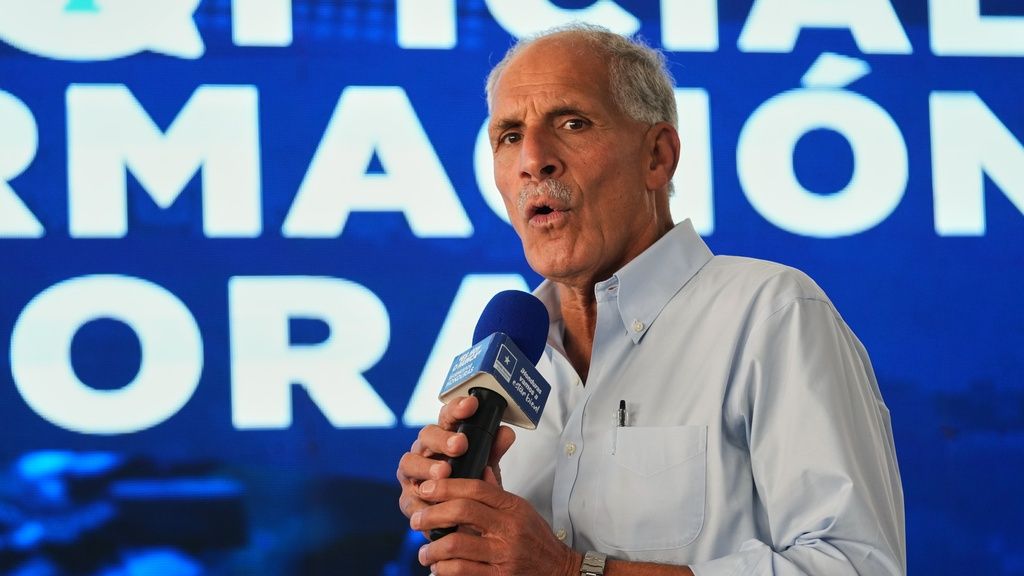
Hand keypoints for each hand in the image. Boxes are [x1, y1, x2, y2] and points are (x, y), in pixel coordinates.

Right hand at [397, 395, 515, 537]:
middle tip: (460, 444)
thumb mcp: (488, 468)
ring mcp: (413, 475)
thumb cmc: (473, 486)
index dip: (457, 408)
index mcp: (444, 437)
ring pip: (409, 462)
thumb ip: (494, 451)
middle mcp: (425, 451)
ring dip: (427, 466)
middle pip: (426, 435)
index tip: (471, 405)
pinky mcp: (408, 500)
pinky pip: (409, 498)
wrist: (466, 523)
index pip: (448, 416)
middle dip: (443, 439)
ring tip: (444, 472)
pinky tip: (434, 504)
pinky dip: (421, 501)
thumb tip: (506, 433)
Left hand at [411, 477, 579, 575]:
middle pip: (462, 511)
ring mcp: (505, 556)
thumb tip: (478, 470)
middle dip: (431, 514)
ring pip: (456, 545)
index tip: (426, 489)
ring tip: (424, 552)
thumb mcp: (521, 511)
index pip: (476, 488)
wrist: (561, 572)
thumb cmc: (537, 540)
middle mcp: (509, 529)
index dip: (446, 486)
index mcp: (513, 508)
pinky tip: (438, 569)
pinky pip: (462, 572)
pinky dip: (444, 570)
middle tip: (416, 520)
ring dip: (432, 549)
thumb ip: (497, 493)